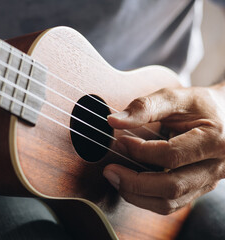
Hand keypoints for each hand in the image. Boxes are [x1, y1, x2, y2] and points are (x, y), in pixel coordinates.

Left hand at [104, 85, 224, 214]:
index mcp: (215, 140)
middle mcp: (216, 166)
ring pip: (170, 202)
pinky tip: (130, 184)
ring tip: (116, 179)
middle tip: (109, 171)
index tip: (121, 141)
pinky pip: (172, 203)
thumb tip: (113, 121)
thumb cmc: (201, 105)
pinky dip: (146, 198)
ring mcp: (209, 181)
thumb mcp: (176, 97)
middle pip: (171, 186)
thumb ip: (145, 107)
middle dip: (134, 182)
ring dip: (137, 195)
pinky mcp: (199, 188)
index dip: (141, 151)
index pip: (171, 155)